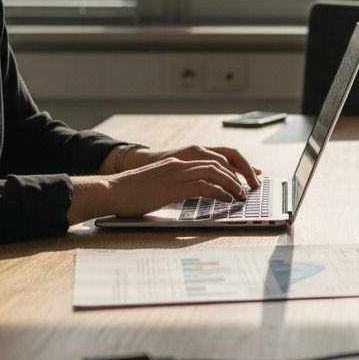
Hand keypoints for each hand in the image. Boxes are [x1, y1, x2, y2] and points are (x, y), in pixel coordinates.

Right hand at [68, 156, 254, 223]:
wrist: (111, 192)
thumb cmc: (131, 193)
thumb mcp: (157, 185)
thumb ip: (175, 187)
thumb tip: (191, 196)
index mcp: (176, 163)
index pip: (211, 160)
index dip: (230, 168)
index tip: (242, 178)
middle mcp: (179, 165)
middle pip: (217, 163)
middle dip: (236, 175)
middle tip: (247, 188)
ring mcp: (176, 174)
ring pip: (214, 173)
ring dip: (231, 184)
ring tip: (241, 195)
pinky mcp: (172, 188)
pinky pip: (203, 187)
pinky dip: (219, 193)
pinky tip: (226, 200)